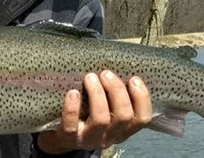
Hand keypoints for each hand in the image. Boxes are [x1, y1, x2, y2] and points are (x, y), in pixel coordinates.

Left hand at [37, 70, 151, 152]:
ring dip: (97, 94)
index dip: (142, 98)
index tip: (134, 79)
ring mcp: (89, 139)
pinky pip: (71, 125)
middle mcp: (110, 136)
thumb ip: (114, 96)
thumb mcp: (105, 110)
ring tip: (89, 77)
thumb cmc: (86, 115)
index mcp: (123, 129)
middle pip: (123, 116)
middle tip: (106, 73)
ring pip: (101, 120)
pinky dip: (72, 108)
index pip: (142, 118)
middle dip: (117, 90)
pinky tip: (72, 92)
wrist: (60, 138)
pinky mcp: (69, 138)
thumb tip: (120, 65)